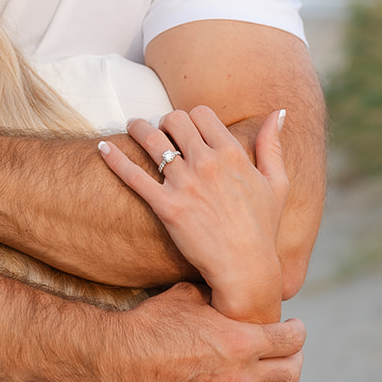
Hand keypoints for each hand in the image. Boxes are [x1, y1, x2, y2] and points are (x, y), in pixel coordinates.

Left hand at [99, 107, 287, 320]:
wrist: (246, 269)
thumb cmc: (263, 229)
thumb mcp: (277, 184)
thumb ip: (273, 146)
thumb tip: (278, 113)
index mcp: (232, 154)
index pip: (201, 114)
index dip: (190, 117)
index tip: (185, 128)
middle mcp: (207, 163)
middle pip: (174, 120)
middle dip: (164, 122)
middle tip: (157, 130)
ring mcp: (186, 184)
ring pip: (152, 140)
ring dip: (138, 129)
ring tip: (132, 128)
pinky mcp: (166, 206)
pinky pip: (133, 175)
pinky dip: (114, 158)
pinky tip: (102, 148)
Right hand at [109, 282, 303, 381]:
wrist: (110, 365)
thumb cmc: (145, 326)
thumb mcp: (184, 297)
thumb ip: (215, 297)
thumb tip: (228, 290)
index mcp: (240, 342)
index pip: (290, 340)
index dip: (297, 332)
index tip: (295, 328)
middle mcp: (239, 378)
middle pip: (290, 374)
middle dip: (295, 361)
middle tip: (291, 354)